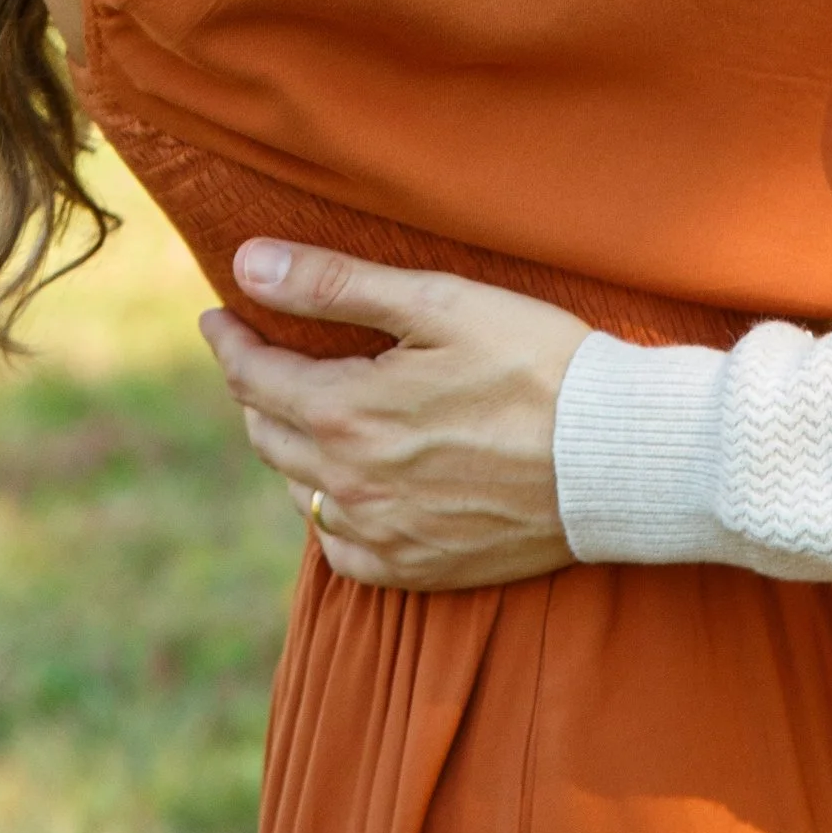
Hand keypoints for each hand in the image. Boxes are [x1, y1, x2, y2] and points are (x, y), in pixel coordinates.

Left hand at [199, 240, 585, 588]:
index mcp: (344, 412)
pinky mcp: (416, 568)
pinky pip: (340, 550)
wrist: (612, 457)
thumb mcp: (438, 304)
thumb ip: (335, 285)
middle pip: (268, 433)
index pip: (254, 376)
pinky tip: (348, 490)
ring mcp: (381, 534)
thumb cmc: (535, 363)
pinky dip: (330, 515)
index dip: (231, 340)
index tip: (219, 315)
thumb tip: (248, 264)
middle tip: (262, 357)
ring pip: (300, 491)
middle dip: (255, 389)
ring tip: (306, 415)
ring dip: (290, 449)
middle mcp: (348, 483)